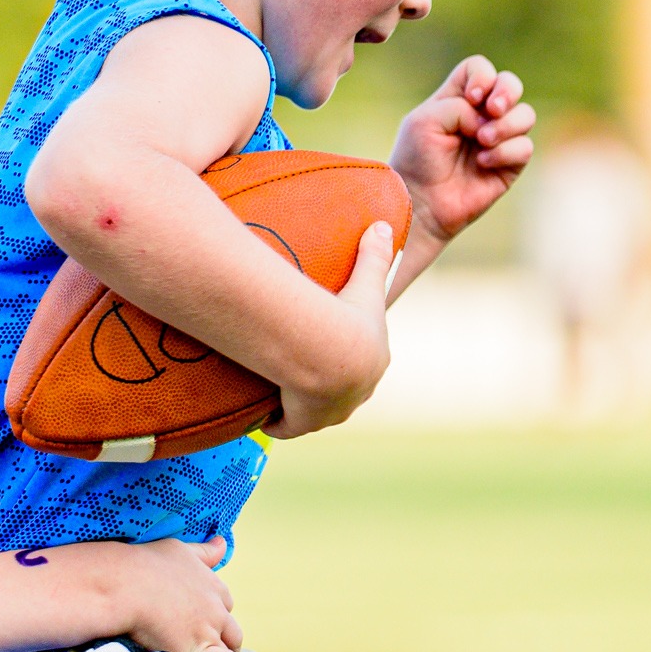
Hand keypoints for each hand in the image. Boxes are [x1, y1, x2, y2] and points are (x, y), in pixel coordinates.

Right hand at [112, 536, 242, 651]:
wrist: (123, 585)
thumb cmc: (145, 564)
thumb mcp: (179, 549)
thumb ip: (204, 551)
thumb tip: (223, 543)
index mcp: (214, 585)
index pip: (226, 605)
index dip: (215, 616)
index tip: (201, 622)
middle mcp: (216, 609)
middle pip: (232, 631)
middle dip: (222, 639)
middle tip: (203, 647)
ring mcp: (208, 630)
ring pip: (228, 649)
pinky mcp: (196, 651)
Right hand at [267, 220, 393, 439]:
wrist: (330, 354)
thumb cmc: (349, 318)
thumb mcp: (366, 283)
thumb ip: (375, 255)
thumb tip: (384, 225)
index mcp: (372, 361)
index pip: (360, 359)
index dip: (346, 353)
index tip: (330, 347)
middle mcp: (357, 392)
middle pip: (341, 390)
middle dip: (325, 383)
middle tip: (302, 369)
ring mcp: (332, 411)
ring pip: (316, 410)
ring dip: (300, 404)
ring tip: (281, 389)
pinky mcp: (306, 422)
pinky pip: (288, 425)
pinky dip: (278, 421)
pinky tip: (266, 415)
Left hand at [391, 56, 534, 246]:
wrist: (421, 202)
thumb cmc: (417, 160)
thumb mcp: (426, 120)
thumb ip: (459, 106)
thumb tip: (490, 120)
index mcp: (458, 98)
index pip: (480, 69)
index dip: (482, 76)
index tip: (470, 97)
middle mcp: (481, 115)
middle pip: (510, 84)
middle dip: (507, 91)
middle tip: (491, 109)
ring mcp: (498, 139)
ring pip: (525, 114)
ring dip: (505, 125)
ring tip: (482, 140)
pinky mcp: (510, 164)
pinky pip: (524, 147)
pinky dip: (504, 152)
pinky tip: (481, 163)